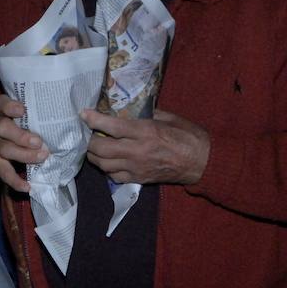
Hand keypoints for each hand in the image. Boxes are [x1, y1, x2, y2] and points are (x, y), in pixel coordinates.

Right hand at [0, 94, 42, 192]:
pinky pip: (2, 171)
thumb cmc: (6, 119)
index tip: (23, 110)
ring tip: (41, 157)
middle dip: (20, 136)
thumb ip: (26, 111)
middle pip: (1, 128)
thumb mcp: (8, 110)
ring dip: (23, 155)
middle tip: (38, 142)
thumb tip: (60, 115)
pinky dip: (14, 180)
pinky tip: (27, 186)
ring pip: (3, 149)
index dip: (9, 107)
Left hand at [82, 108, 209, 185]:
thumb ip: (146, 113)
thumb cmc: (189, 136)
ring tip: (94, 146)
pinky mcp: (139, 179)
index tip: (83, 114)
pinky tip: (109, 160)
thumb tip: (127, 108)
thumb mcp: (169, 117)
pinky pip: (114, 177)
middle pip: (100, 148)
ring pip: (103, 165)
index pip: (111, 126)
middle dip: (88, 140)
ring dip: (94, 155)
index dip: (93, 119)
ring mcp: (137, 168)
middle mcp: (137, 151)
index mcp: (145, 132)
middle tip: (87, 133)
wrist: (203, 163)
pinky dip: (107, 168)